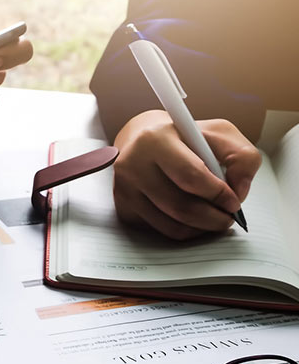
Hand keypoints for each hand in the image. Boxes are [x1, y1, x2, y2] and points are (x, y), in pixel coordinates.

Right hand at [112, 110, 261, 239]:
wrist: (141, 140)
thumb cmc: (184, 137)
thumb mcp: (219, 134)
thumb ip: (241, 157)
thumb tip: (238, 192)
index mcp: (156, 139)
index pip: (190, 176)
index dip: (218, 195)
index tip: (234, 203)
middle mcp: (133, 163)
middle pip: (180, 206)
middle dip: (213, 218)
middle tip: (227, 219)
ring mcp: (124, 187)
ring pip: (170, 224)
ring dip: (200, 228)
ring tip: (214, 219)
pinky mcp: (122, 206)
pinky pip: (159, 230)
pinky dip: (183, 230)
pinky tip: (192, 219)